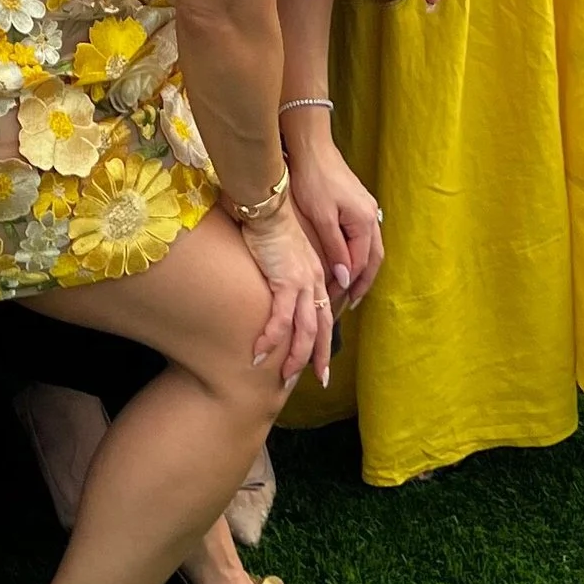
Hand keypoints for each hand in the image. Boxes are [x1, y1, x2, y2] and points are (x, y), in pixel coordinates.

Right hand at [239, 199, 333, 390]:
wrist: (266, 203)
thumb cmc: (269, 222)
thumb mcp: (285, 251)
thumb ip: (287, 268)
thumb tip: (277, 281)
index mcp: (316, 274)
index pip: (325, 312)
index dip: (324, 337)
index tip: (321, 357)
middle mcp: (314, 280)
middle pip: (322, 328)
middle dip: (320, 357)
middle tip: (320, 380)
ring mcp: (302, 282)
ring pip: (305, 330)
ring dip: (295, 357)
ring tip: (283, 377)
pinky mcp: (284, 281)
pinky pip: (280, 319)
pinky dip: (270, 339)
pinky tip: (259, 354)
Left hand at [288, 138, 383, 311]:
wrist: (311, 147)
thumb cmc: (313, 179)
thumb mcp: (321, 217)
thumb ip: (334, 248)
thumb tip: (345, 278)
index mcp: (364, 222)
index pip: (360, 263)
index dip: (348, 285)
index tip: (333, 301)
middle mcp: (371, 217)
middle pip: (373, 259)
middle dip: (362, 283)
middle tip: (350, 304)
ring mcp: (366, 210)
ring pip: (370, 249)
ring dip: (361, 270)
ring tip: (350, 289)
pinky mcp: (358, 204)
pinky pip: (364, 237)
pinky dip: (357, 254)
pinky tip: (346, 261)